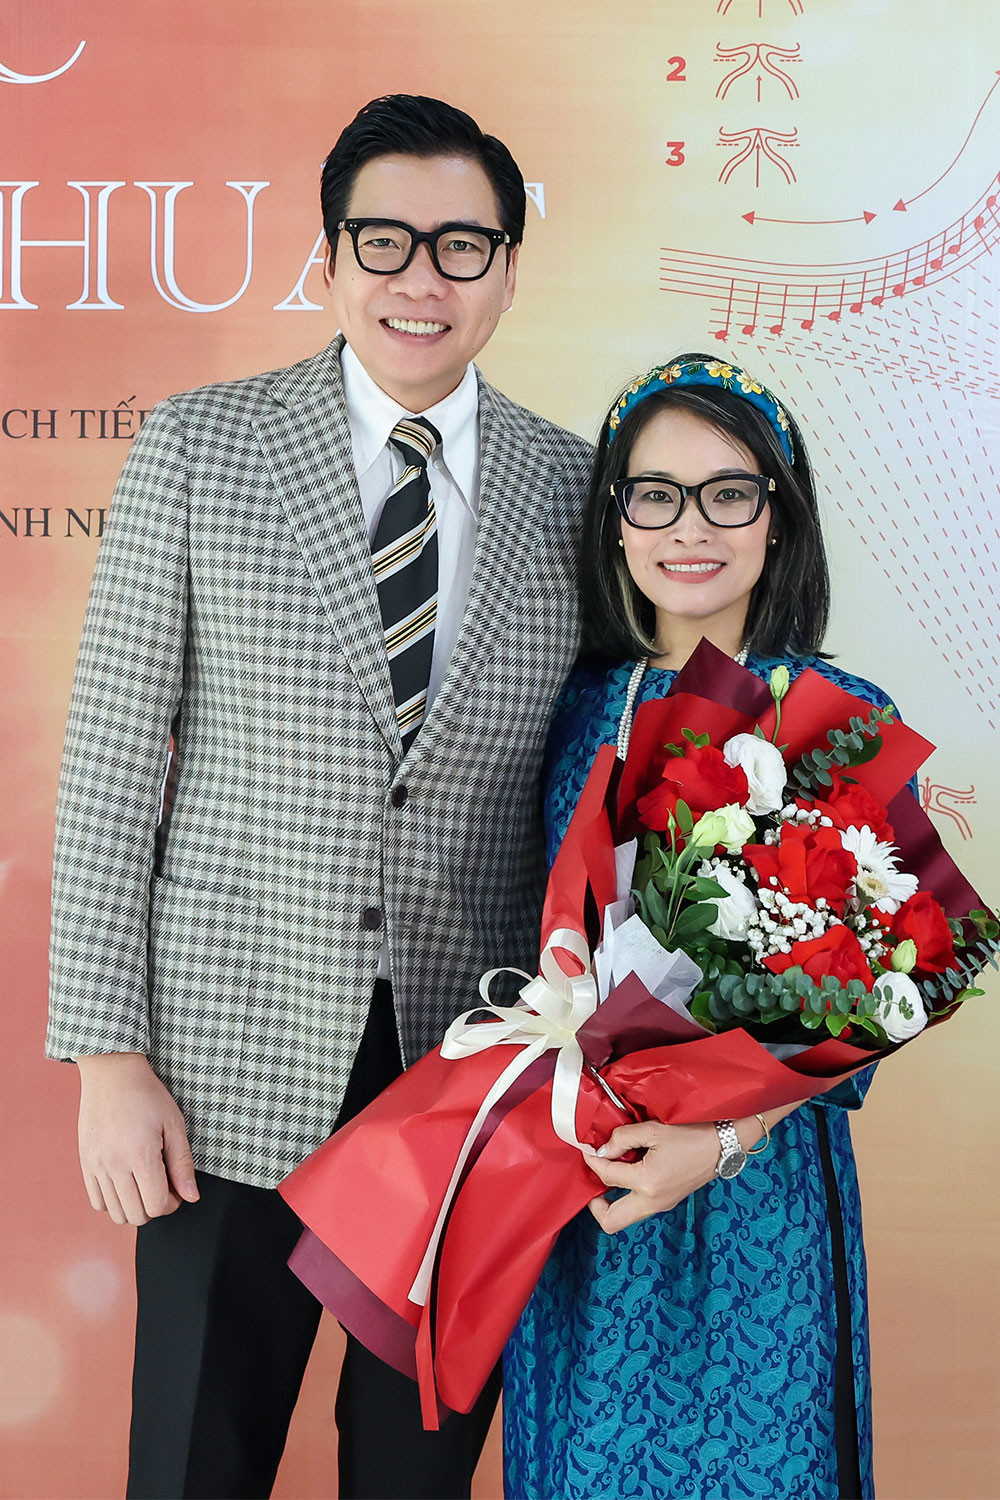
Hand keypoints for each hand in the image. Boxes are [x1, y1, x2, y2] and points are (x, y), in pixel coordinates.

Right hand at [76, 1052, 199, 1225]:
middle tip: (163, 1185)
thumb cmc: (147, 1095)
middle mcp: (114, 1164)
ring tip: (144, 1183)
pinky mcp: (85, 1163)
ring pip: (116, 1213)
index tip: (177, 1187)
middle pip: (137, 1215)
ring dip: (135, 1206)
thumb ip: (182, 1164)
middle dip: (156, 1206)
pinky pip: (98, 1202)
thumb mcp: (174, 1124)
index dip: (173, 1203)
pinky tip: (126, 1183)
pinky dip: (114, 1202)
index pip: (157, 1205)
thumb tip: (191, 1197)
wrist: (112, 1074)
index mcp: (140, 1154)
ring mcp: (96, 1165)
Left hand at [586, 1119, 719, 1233]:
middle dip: (595, 1205)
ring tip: (610, 1173)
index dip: (593, 1161)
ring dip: (611, 1201)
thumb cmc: (692, 1134)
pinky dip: (626, 1195)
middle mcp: (652, 1201)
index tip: (588, 1149)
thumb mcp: (653, 1129)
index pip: (607, 1177)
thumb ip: (623, 1139)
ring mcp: (661, 1206)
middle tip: (594, 1179)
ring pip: (625, 1218)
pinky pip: (638, 1207)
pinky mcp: (667, 1203)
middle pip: (611, 1222)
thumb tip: (603, 1150)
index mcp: (647, 1182)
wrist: (723, 1145)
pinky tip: (628, 1172)